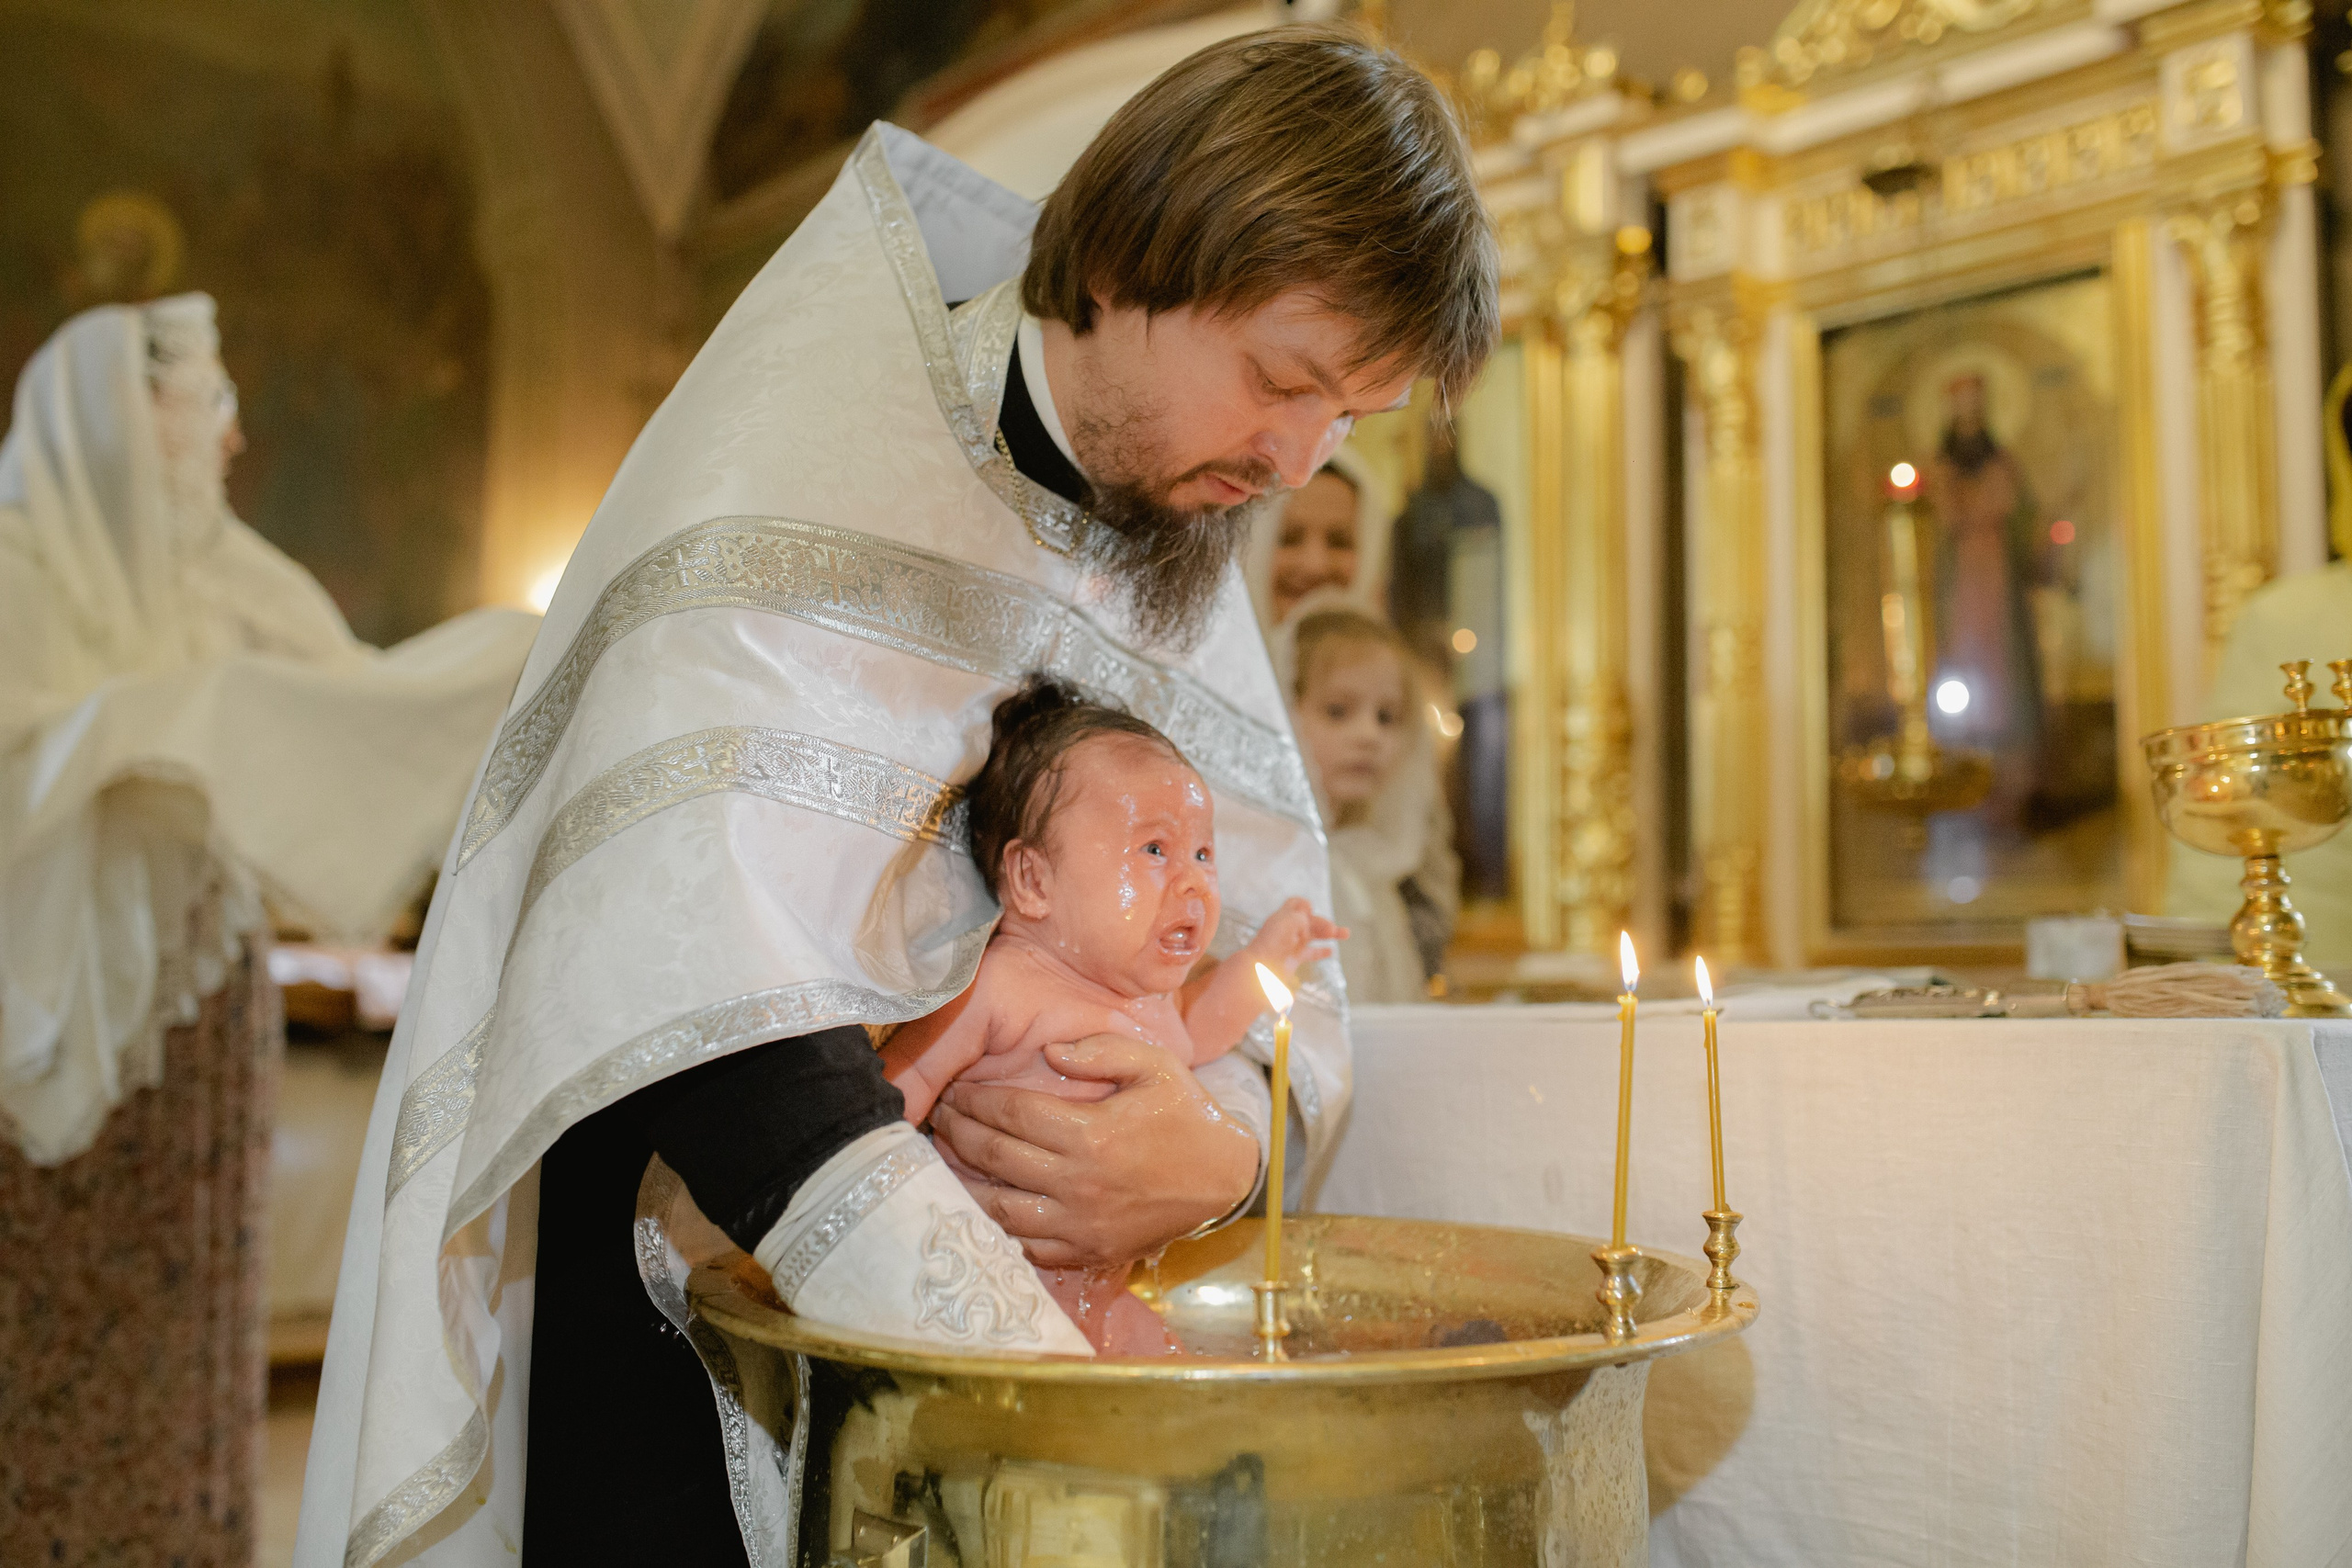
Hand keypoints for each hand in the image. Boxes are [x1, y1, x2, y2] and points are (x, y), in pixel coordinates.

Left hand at [930, 1034, 1258, 1267]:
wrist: (1223, 1180)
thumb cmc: (1186, 1115)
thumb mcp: (1156, 1066)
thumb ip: (1101, 1050)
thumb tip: (1048, 1052)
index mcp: (1092, 1134)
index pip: (1012, 1113)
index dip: (976, 1099)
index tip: (956, 1089)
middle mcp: (1079, 1183)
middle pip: (995, 1157)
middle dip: (957, 1132)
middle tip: (939, 1116)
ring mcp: (1080, 1224)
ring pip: (998, 1208)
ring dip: (962, 1181)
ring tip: (944, 1158)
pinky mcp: (1085, 1251)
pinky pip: (1024, 1245)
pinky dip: (994, 1225)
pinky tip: (978, 1202)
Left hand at [1247, 896, 1345, 974]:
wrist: (1261, 967)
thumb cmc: (1272, 942)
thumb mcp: (1288, 921)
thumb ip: (1301, 917)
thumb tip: (1308, 925)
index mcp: (1283, 917)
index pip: (1295, 904)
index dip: (1305, 904)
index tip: (1311, 910)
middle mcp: (1287, 929)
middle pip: (1310, 920)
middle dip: (1323, 923)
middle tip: (1334, 931)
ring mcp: (1291, 944)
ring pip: (1313, 935)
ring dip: (1329, 934)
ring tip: (1346, 933)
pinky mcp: (1294, 959)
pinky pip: (1310, 953)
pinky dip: (1321, 951)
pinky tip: (1331, 951)